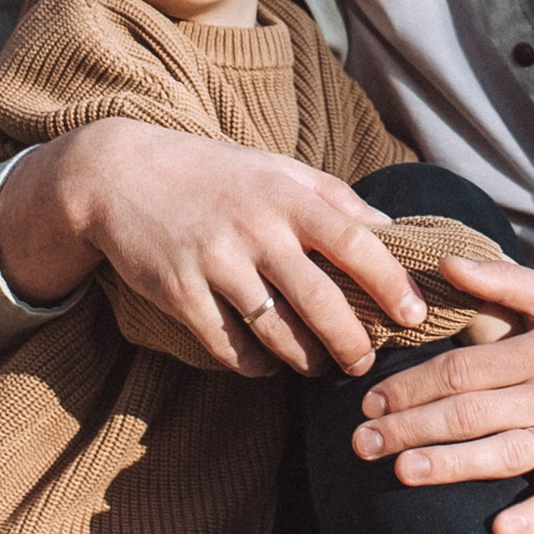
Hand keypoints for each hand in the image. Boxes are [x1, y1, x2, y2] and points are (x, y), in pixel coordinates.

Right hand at [0, 120, 421, 380]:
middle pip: (319, 300)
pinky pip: (226, 344)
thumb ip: (333, 196)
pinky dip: (252, 362)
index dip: (390, 283)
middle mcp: (254, 229)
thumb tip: (389, 229)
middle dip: (351, 342)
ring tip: (318, 365)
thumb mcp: (275, 169)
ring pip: (274, 330)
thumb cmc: (212, 173)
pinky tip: (265, 363)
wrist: (120, 174)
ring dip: (304, 358)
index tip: (414, 314)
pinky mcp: (179, 291)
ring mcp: (214, 262)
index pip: (354, 242)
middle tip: (365, 362)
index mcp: (286, 196)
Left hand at [350, 255, 533, 533]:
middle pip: (471, 413)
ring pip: (507, 453)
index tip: (371, 404)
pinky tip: (500, 531)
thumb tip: (442, 263)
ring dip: (453, 466)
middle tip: (361, 445)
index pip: (461, 369)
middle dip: (411, 429)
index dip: (411, 386)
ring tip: (403, 475)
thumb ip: (499, 282)